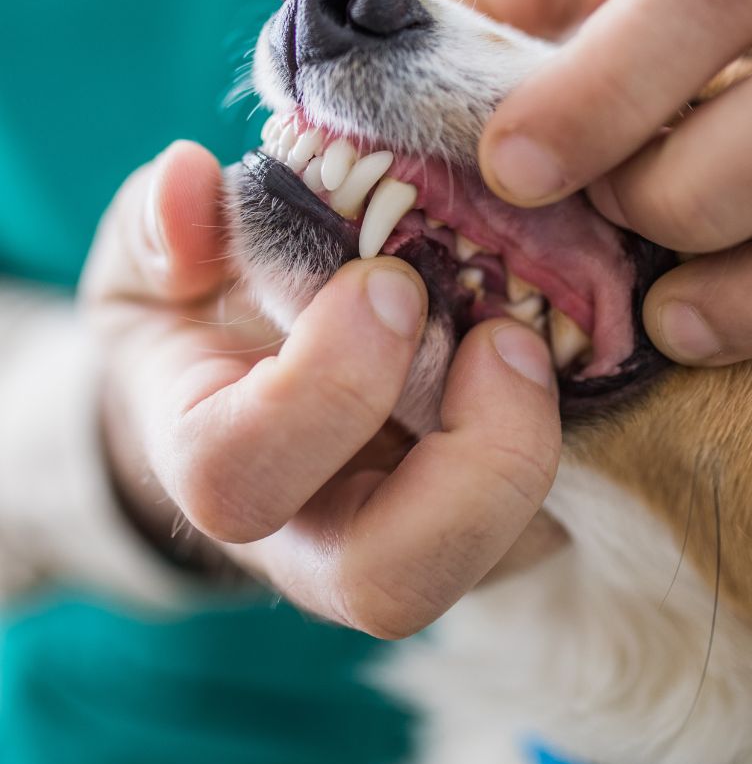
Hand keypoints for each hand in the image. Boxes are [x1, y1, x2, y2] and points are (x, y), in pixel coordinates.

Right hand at [80, 142, 560, 636]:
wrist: (249, 390)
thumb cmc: (204, 319)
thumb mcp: (161, 262)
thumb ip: (162, 227)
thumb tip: (188, 179)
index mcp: (217, 462)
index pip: (241, 477)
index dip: (325, 387)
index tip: (389, 283)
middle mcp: (314, 536)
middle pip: (389, 584)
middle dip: (467, 460)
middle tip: (504, 338)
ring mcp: (406, 541)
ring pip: (491, 566)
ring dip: (534, 451)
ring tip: (534, 342)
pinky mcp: (485, 528)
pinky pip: (548, 524)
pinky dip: (577, 444)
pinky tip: (568, 354)